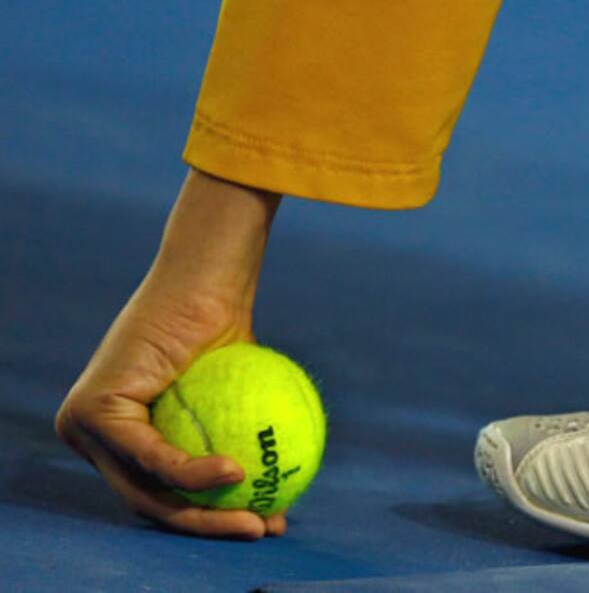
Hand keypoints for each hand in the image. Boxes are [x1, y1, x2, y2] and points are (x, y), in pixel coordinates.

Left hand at [56, 169, 284, 538]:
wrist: (206, 281)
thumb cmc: (229, 330)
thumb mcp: (240, 399)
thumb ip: (243, 444)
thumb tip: (285, 492)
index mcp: (120, 439)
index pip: (164, 495)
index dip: (216, 520)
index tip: (269, 520)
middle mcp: (91, 438)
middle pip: (154, 502)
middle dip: (212, 528)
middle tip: (264, 527)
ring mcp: (84, 426)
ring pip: (149, 490)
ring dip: (207, 511)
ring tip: (259, 515)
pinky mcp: (91, 412)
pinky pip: (152, 457)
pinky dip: (195, 471)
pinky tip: (237, 472)